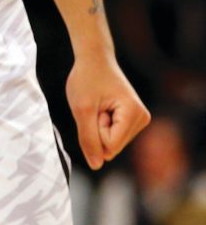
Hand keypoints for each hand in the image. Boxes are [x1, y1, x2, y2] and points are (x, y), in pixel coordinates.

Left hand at [65, 53, 150, 169]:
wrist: (94, 58)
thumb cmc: (87, 78)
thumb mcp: (82, 108)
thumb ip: (88, 139)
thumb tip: (96, 166)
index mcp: (134, 114)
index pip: (109, 146)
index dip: (94, 128)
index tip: (96, 106)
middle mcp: (142, 119)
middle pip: (112, 147)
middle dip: (97, 129)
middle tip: (96, 105)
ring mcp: (139, 120)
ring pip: (111, 144)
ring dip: (98, 127)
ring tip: (99, 105)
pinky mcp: (132, 121)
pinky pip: (112, 137)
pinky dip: (101, 125)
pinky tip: (103, 108)